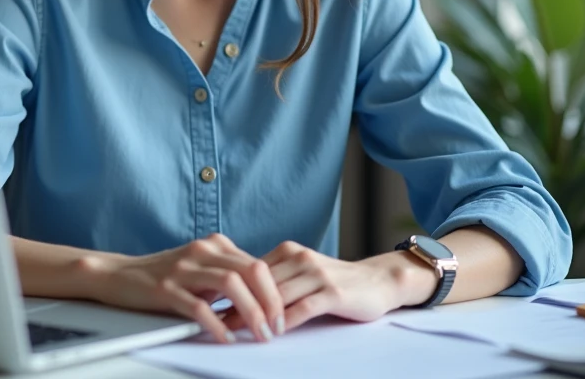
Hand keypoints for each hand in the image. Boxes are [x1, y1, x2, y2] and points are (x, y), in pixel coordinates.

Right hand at [84, 233, 285, 343]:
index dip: (276, 292)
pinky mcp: (166, 288)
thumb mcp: (200, 267)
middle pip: (251, 270)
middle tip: (276, 328)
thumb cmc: (164, 275)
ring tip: (258, 333)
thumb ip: (228, 272)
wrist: (119, 274)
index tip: (282, 316)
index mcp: (215, 245)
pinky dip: (217, 324)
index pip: (258, 264)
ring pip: (231, 285)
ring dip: (251, 312)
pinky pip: (199, 306)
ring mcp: (184, 269)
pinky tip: (225, 337)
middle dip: (270, 302)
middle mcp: (202, 252)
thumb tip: (264, 295)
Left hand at [219, 241, 436, 333]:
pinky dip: (284, 321)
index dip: (228, 287)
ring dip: (254, 315)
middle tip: (212, 319)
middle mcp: (299, 258)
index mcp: (287, 252)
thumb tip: (238, 293)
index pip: (250, 270)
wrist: (378, 281)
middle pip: (259, 283)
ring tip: (233, 329)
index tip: (206, 300)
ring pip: (277, 296)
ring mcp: (316, 274)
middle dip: (234, 303)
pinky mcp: (332, 293)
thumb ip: (276, 279)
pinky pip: (303, 308)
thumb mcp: (301, 273)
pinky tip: (271, 332)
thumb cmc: (335, 281)